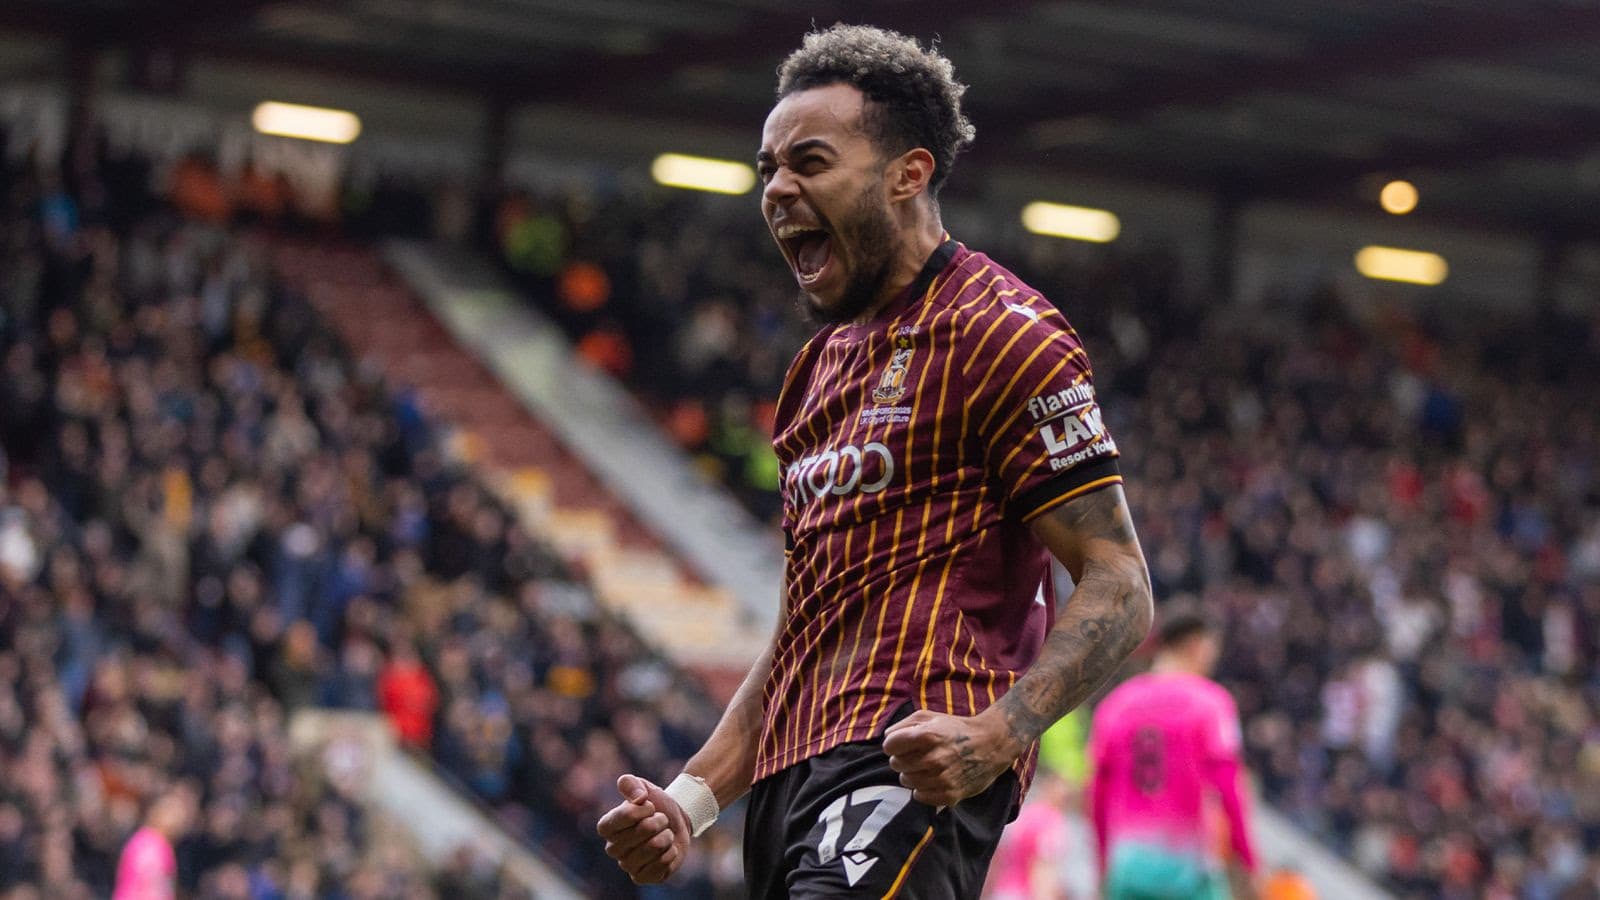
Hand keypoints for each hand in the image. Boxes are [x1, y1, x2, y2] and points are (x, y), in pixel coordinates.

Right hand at [595, 774, 690, 883]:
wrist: (675, 821)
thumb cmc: (654, 804)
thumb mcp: (642, 786)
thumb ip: (630, 784)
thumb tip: (638, 798)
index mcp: (607, 826)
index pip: (623, 818)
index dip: (641, 810)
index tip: (650, 805)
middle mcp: (613, 848)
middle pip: (642, 832)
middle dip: (659, 821)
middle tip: (661, 820)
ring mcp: (627, 865)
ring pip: (653, 848)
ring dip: (666, 837)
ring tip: (664, 834)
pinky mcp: (642, 877)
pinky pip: (660, 866)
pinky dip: (670, 854)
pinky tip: (667, 850)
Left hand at [881, 709, 1022, 805]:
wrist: (991, 744)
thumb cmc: (956, 729)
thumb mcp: (930, 717)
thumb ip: (904, 725)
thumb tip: (886, 738)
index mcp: (927, 735)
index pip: (889, 746)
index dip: (893, 745)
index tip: (902, 744)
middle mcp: (934, 758)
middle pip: (895, 765)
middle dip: (903, 759)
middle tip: (918, 755)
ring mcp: (942, 778)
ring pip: (906, 781)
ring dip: (912, 774)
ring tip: (927, 766)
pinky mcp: (950, 794)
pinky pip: (919, 796)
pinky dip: (923, 789)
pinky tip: (933, 779)